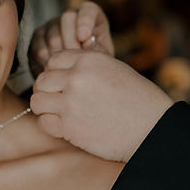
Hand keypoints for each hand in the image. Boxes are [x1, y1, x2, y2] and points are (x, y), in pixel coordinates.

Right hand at [27, 2, 114, 77]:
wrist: (78, 75)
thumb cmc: (95, 64)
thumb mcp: (103, 57)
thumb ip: (98, 49)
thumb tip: (87, 44)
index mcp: (92, 16)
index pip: (88, 10)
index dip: (85, 21)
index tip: (85, 38)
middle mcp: (70, 16)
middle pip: (67, 21)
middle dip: (73, 45)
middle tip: (77, 63)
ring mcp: (51, 25)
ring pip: (52, 38)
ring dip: (60, 58)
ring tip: (67, 71)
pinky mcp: (38, 37)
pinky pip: (39, 50)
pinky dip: (47, 64)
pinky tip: (55, 73)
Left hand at [31, 50, 173, 161]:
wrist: (152, 129)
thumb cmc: (139, 101)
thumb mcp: (116, 70)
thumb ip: (88, 66)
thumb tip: (63, 69)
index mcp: (90, 60)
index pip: (53, 60)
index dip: (56, 73)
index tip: (64, 85)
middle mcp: (77, 78)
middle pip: (42, 80)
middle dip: (48, 91)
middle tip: (61, 102)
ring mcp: (71, 102)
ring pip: (37, 101)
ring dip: (46, 108)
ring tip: (61, 114)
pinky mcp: (70, 127)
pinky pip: (43, 122)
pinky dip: (51, 125)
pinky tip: (66, 127)